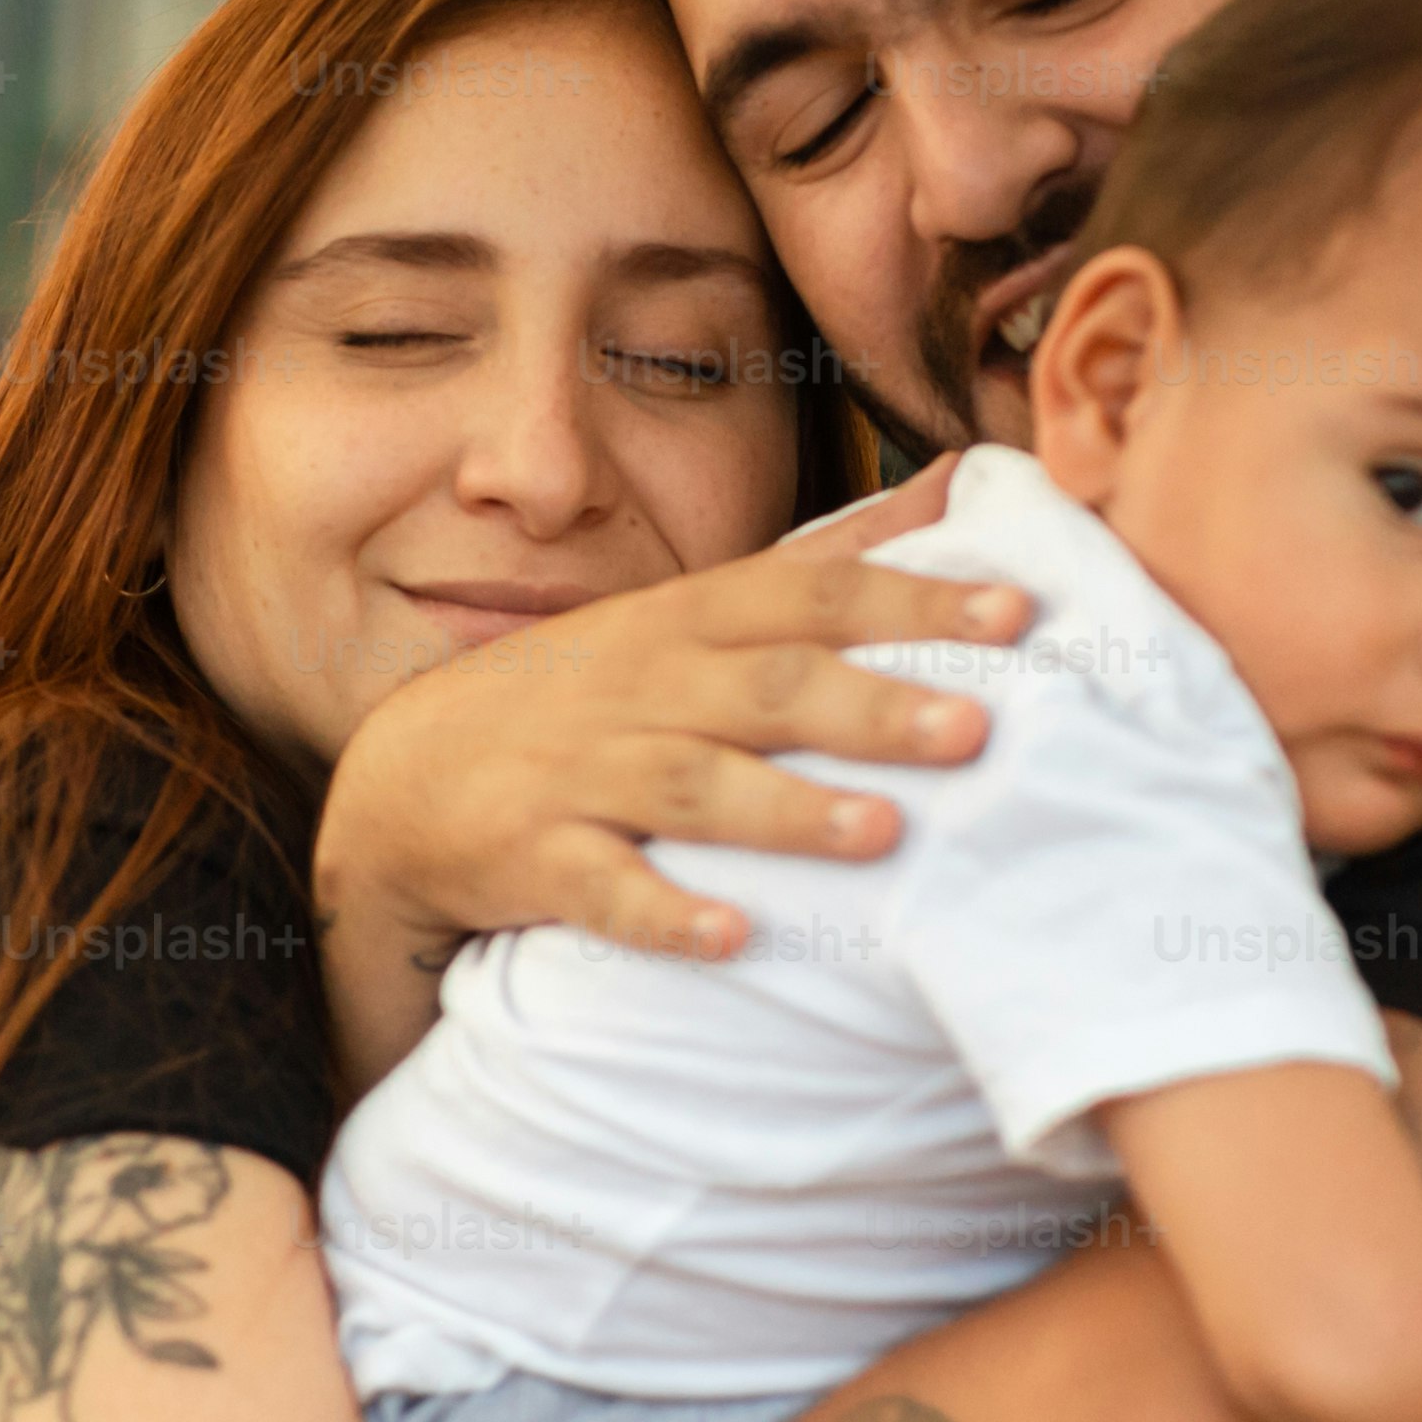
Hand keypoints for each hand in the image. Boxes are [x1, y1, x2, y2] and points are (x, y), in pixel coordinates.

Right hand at [309, 491, 1013, 966]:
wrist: (404, 782)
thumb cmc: (586, 695)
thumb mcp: (690, 611)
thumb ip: (823, 559)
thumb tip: (954, 485)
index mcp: (691, 621)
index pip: (810, 593)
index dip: (911, 600)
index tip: (1017, 612)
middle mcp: (644, 686)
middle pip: (767, 686)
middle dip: (872, 706)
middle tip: (976, 730)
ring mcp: (585, 771)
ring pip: (695, 785)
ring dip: (790, 810)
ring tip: (883, 833)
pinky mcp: (536, 857)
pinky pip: (603, 886)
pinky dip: (665, 911)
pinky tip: (733, 936)